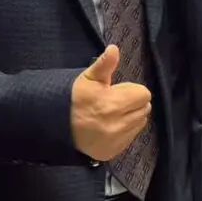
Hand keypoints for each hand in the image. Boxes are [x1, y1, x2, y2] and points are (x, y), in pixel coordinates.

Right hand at [70, 45, 152, 161]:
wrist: (57, 127)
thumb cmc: (75, 99)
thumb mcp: (88, 78)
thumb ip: (104, 64)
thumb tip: (114, 48)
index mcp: (112, 104)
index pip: (143, 94)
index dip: (132, 90)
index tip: (118, 91)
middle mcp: (117, 125)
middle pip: (144, 108)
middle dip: (133, 103)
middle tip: (115, 102)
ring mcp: (116, 140)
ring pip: (140, 123)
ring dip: (131, 116)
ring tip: (113, 113)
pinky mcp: (113, 152)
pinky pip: (131, 137)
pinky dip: (125, 131)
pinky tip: (110, 126)